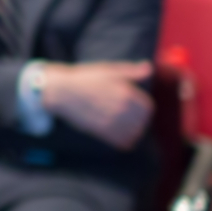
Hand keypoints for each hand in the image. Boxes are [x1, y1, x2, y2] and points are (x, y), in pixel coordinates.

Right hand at [38, 60, 154, 149]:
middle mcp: (121, 107)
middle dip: (139, 119)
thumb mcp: (109, 70)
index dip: (144, 107)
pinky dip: (126, 141)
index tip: (137, 106)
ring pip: (135, 133)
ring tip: (126, 126)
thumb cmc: (85, 79)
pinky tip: (121, 135)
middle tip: (132, 117)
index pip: (148, 107)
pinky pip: (123, 142)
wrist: (62, 91)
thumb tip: (149, 68)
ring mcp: (111, 120)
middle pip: (142, 121)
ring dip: (134, 131)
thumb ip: (131, 71)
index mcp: (125, 92)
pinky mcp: (102, 131)